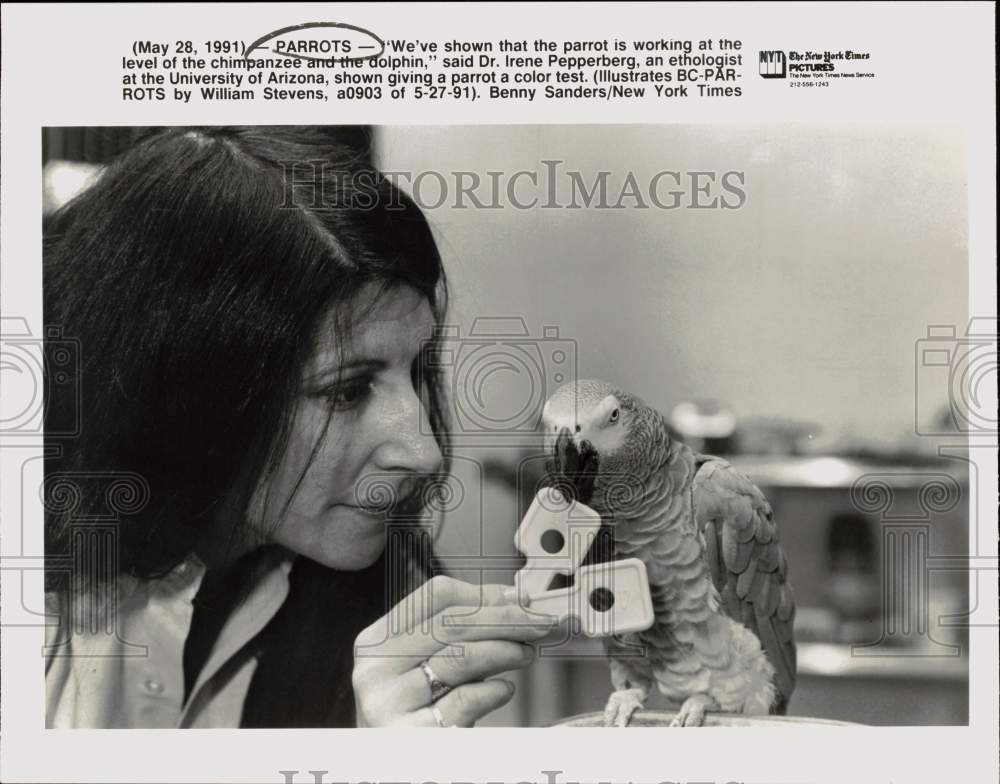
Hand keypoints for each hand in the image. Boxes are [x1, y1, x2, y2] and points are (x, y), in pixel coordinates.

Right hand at [351, 575, 556, 726]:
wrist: (391, 767)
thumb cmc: (412, 716)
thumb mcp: (424, 668)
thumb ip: (458, 637)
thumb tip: (511, 601)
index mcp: (377, 641)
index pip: (436, 596)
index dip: (483, 594)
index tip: (517, 600)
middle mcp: (376, 668)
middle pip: (453, 623)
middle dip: (505, 619)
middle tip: (539, 623)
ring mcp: (390, 703)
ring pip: (459, 657)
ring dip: (505, 650)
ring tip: (526, 654)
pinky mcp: (411, 735)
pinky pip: (463, 701)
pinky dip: (492, 691)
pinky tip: (504, 689)